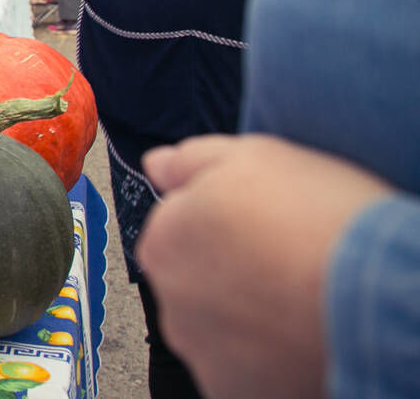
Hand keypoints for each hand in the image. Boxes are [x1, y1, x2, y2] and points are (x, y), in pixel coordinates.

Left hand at [138, 134, 392, 398]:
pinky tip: (302, 334)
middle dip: (232, 269)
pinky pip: (244, 367)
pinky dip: (267, 355)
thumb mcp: (254, 157)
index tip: (266, 222)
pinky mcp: (232, 389)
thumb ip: (192, 160)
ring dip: (249, 315)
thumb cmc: (320, 221)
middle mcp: (169, 299)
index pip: (181, 225)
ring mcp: (201, 349)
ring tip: (302, 297)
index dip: (228, 220)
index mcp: (165, 239)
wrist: (376, 297)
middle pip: (196, 277)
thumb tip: (157, 164)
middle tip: (289, 259)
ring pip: (220, 325)